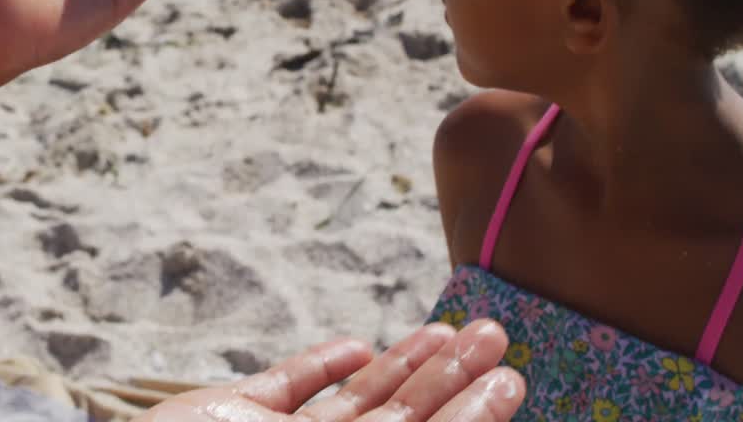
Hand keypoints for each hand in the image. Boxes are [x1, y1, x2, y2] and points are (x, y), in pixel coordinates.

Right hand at [136, 320, 524, 421]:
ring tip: (450, 329)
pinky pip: (286, 389)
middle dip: (448, 380)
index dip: (468, 417)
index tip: (509, 380)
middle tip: (497, 335)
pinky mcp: (233, 415)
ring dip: (401, 366)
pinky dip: (320, 366)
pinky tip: (356, 346)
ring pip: (352, 403)